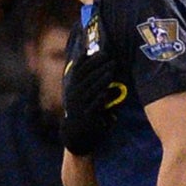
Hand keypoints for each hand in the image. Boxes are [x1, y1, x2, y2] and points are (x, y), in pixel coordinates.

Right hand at [61, 36, 123, 155]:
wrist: (76, 134)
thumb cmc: (83, 110)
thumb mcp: (82, 94)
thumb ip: (88, 80)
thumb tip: (95, 60)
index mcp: (73, 87)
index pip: (80, 70)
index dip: (89, 60)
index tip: (101, 52)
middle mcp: (75, 95)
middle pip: (87, 77)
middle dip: (99, 66)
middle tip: (110, 57)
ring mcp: (80, 106)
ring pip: (91, 89)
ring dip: (102, 78)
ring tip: (112, 69)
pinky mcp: (88, 116)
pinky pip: (95, 105)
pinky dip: (101, 97)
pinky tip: (107, 90)